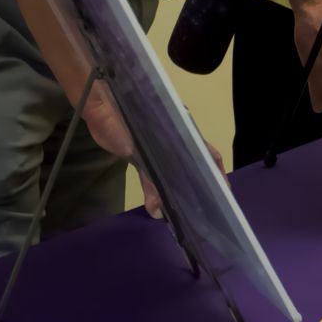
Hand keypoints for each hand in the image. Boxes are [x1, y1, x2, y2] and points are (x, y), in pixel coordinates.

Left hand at [83, 86, 227, 219]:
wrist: (98, 108)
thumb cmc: (120, 122)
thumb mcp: (136, 151)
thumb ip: (149, 180)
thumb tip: (158, 213)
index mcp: (182, 132)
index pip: (208, 154)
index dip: (217, 174)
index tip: (222, 195)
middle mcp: (177, 139)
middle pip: (197, 164)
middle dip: (202, 186)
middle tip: (206, 210)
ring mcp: (161, 146)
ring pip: (178, 169)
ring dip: (182, 188)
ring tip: (187, 210)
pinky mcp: (145, 152)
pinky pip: (160, 171)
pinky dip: (163, 187)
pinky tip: (163, 201)